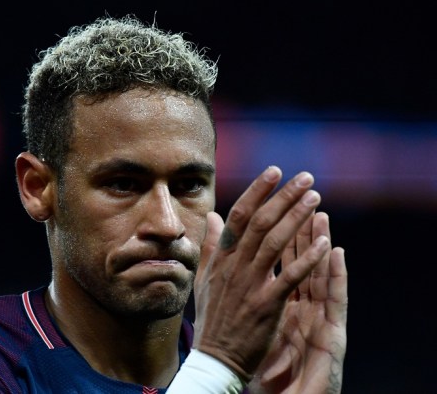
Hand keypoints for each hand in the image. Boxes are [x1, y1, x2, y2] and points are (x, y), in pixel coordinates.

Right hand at [192, 166, 333, 381]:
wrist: (216, 357)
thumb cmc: (213, 317)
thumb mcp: (204, 279)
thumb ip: (210, 246)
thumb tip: (212, 215)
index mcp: (221, 258)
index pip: (238, 216)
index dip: (257, 191)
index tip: (274, 171)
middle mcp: (235, 266)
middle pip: (260, 223)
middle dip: (284, 197)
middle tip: (306, 178)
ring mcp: (250, 285)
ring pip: (275, 243)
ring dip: (297, 218)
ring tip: (316, 198)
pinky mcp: (266, 305)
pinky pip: (289, 276)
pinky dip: (307, 258)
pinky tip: (324, 242)